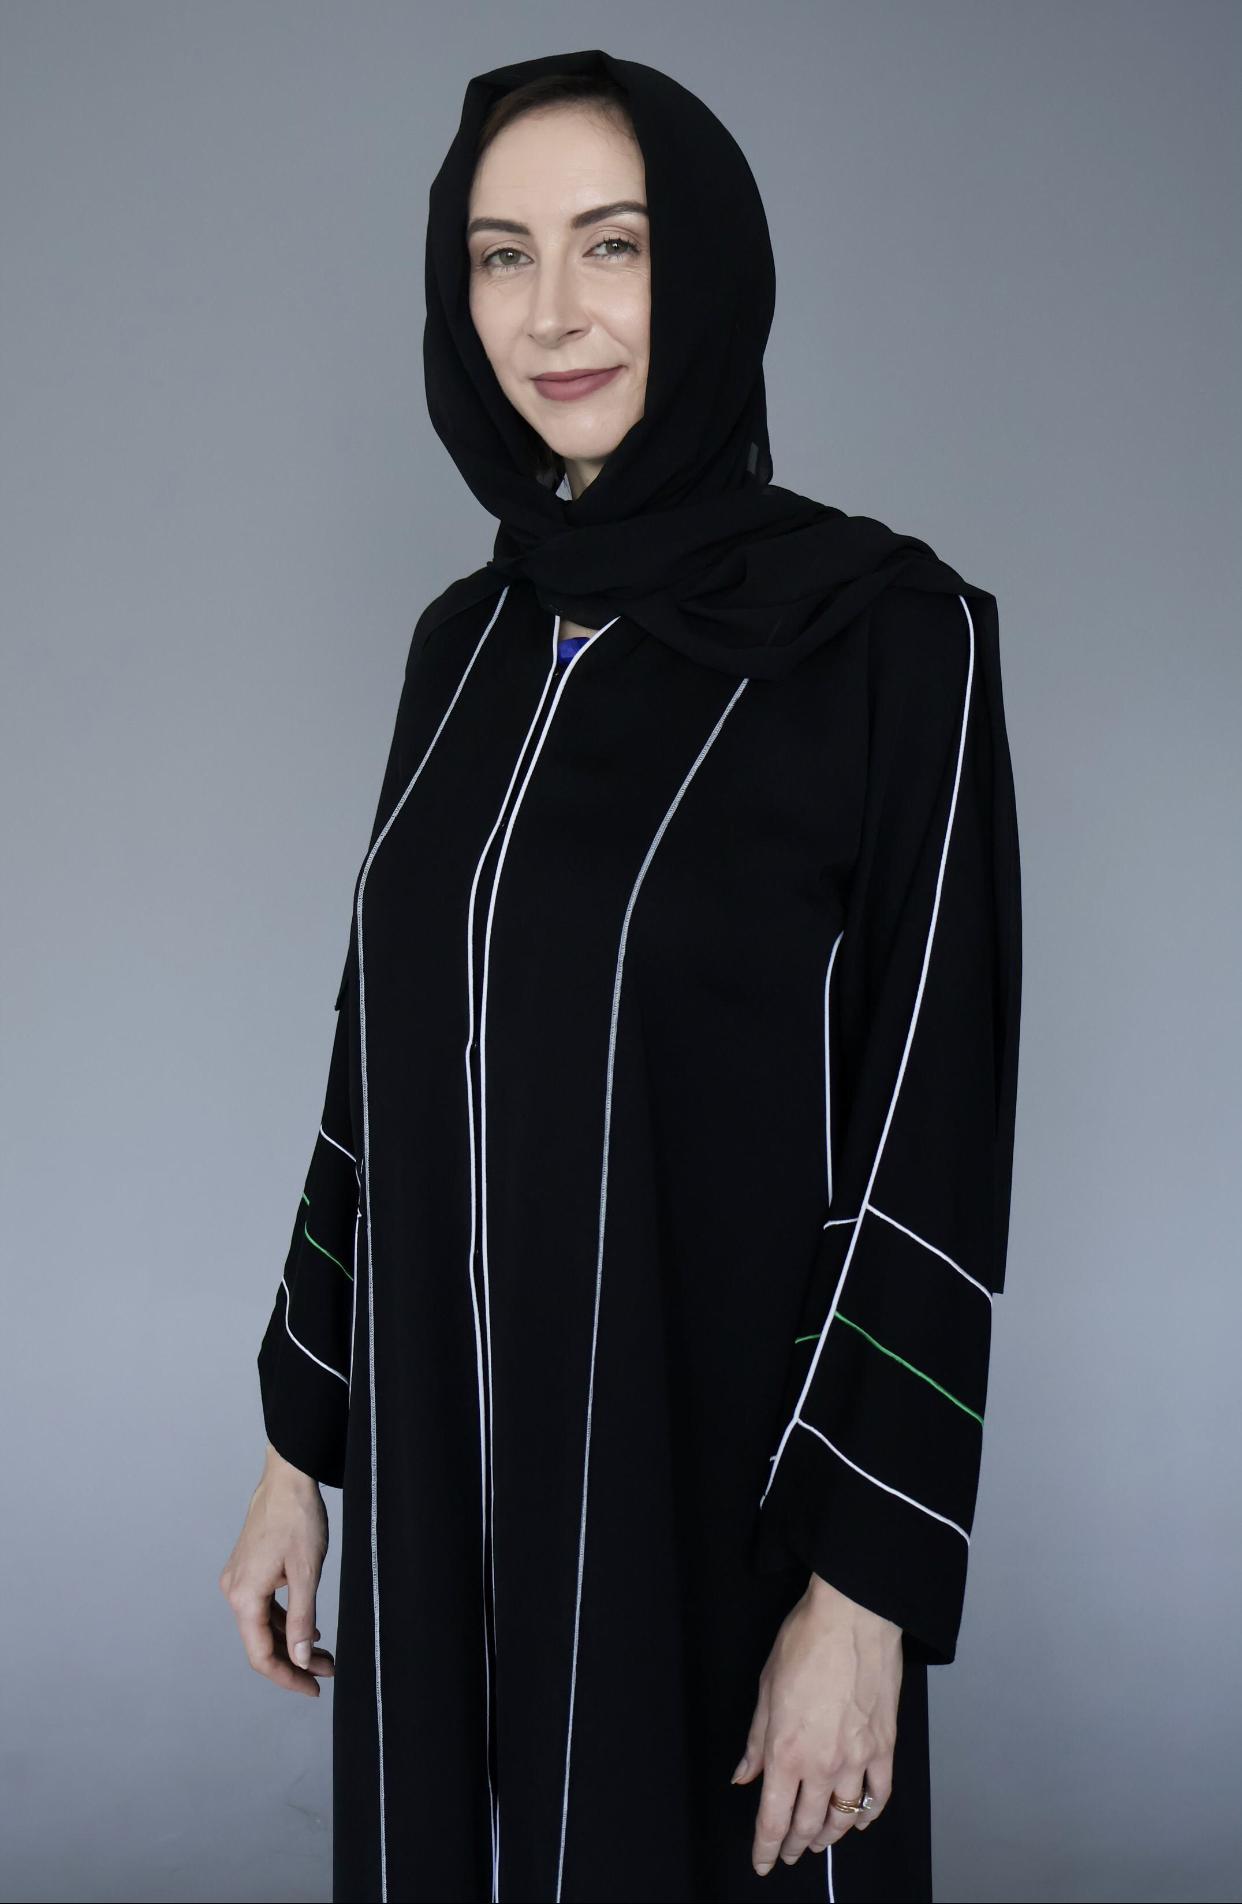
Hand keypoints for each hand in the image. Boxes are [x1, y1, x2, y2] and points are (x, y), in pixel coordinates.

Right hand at [219, 1442, 335, 1696]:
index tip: (313, 1688)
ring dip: (291, 1642)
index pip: (261, 1655)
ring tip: (324, 1654)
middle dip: (295, 1661)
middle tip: (328, 1671)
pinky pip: (263, 1607)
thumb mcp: (307, 1573)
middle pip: (262, 1642)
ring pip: (263, 1625)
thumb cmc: (298, 1519)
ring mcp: (238, 1579)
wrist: (288, 1479)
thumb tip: (298, 1659)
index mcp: (244, 1596)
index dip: (287, 1678)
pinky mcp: (247, 1569)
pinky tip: (307, 1628)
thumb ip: (301, 1619)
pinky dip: (284, 1621)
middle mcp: (234, 1591)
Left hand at [732, 1573, 900, 1875]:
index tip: (762, 1862)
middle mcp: (822, 1764)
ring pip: (844, 1816)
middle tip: (789, 1853)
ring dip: (830, 1835)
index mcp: (787, 1752)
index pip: (773, 1818)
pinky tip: (861, 1818)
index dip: (766, 1847)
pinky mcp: (885, 1746)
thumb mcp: (766, 1690)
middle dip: (795, 1845)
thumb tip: (745, 1776)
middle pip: (807, 1823)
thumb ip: (756, 1742)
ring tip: (819, 1840)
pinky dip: (870, 1813)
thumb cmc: (806, 1643)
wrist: (853, 1617)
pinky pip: (880, 1794)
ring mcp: (858, 1758)